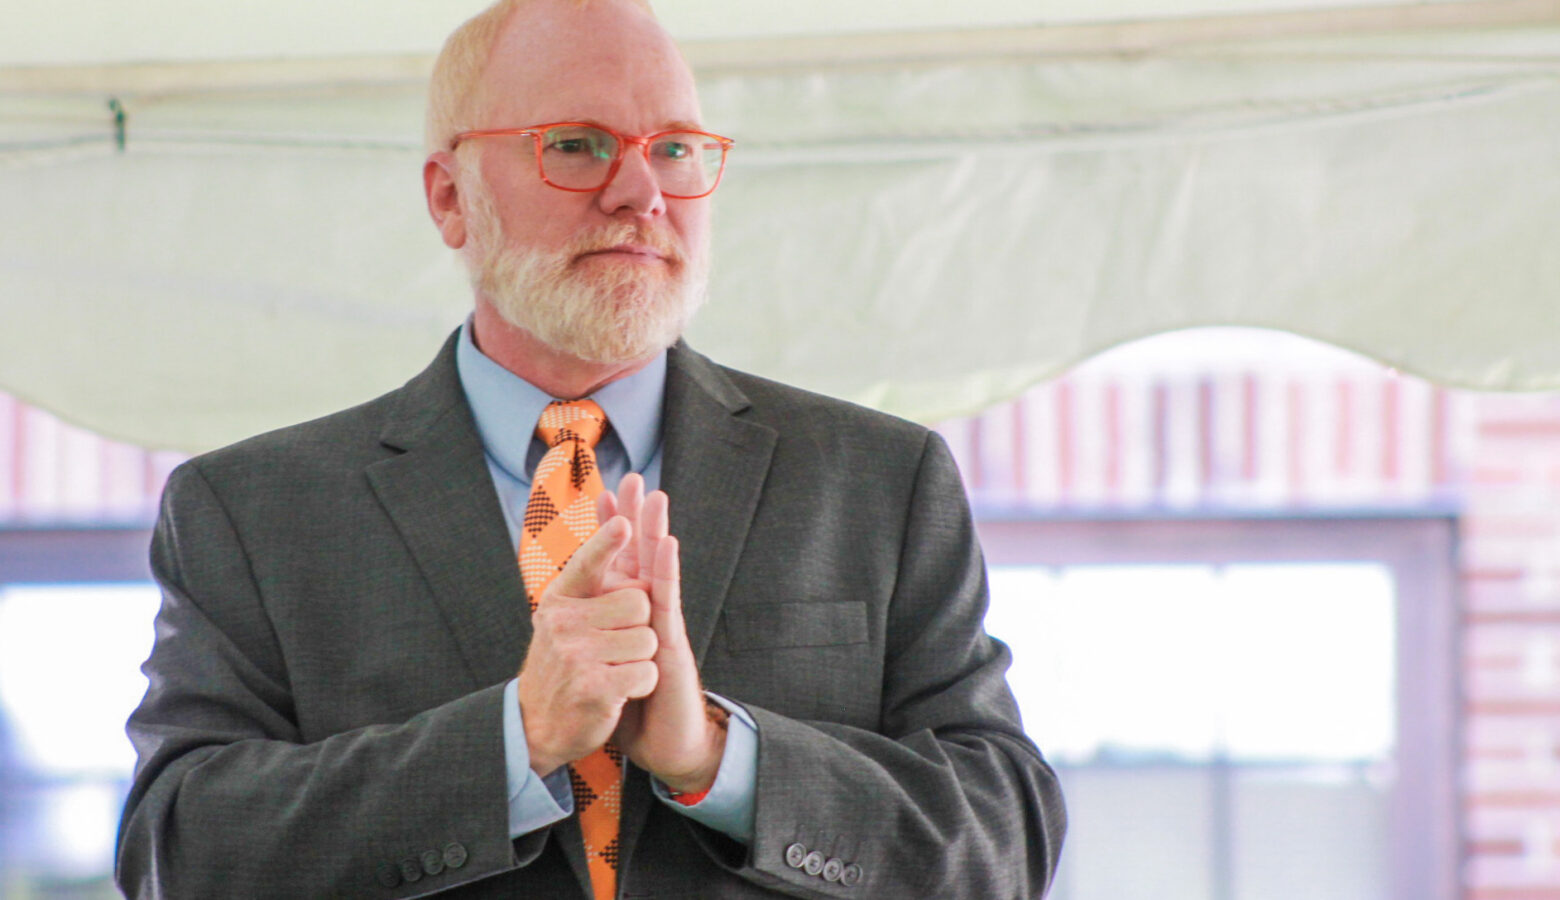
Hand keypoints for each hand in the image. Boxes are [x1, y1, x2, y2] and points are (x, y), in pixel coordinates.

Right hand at [516, 516, 659, 777]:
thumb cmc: (563, 665)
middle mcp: (563, 623)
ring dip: (642, 659)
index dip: (606, 542)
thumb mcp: (564, 620)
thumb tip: (622, 526)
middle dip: (641, 625)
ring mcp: (577, 656)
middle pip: (639, 603)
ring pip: (648, 640)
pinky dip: (642, 685)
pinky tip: (618, 692)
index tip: (623, 522)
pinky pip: (646, 672)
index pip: (587, 563)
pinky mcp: (594, 688)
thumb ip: (589, 583)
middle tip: (617, 646)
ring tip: (614, 670)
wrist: (535, 727)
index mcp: (559, 601)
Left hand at [598, 475, 725, 793]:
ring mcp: (663, 626)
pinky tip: (666, 544)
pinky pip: (668, 599)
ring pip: (658, 569)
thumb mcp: (604, 671)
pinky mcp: (674, 643)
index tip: (605, 492)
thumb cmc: (635, 713)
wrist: (666, 747)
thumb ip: (592, 646)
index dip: (614, 530)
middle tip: (634, 478)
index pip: (621, 564)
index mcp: (629, 619)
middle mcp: (649, 616)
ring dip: (656, 531)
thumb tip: (564, 634)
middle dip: (637, 516)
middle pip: (643, 555)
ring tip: (655, 496)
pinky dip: (666, 569)